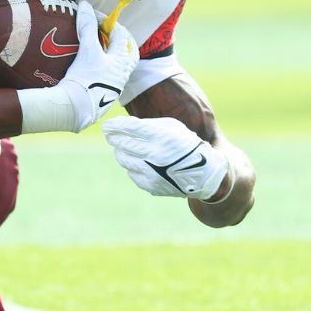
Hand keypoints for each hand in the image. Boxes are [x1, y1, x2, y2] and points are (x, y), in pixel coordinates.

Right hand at [17, 0, 138, 133]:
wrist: (76, 108)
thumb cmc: (85, 78)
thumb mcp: (87, 50)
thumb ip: (87, 27)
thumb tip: (85, 5)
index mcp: (122, 60)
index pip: (121, 35)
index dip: (108, 23)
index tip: (95, 16)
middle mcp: (123, 73)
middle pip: (129, 53)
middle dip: (122, 40)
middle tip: (110, 33)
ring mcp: (115, 85)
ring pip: (121, 66)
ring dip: (114, 55)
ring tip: (102, 49)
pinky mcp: (105, 95)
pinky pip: (111, 76)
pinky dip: (105, 67)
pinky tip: (94, 68)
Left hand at [103, 115, 229, 199]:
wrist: (204, 173)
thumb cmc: (185, 144)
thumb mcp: (172, 127)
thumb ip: (147, 125)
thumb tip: (122, 126)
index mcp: (161, 137)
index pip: (130, 128)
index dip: (115, 126)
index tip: (106, 125)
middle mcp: (155, 154)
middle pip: (123, 144)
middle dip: (113, 138)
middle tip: (109, 134)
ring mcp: (152, 172)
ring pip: (124, 160)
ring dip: (120, 152)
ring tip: (121, 147)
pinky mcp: (152, 186)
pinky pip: (132, 174)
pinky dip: (131, 167)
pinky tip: (136, 162)